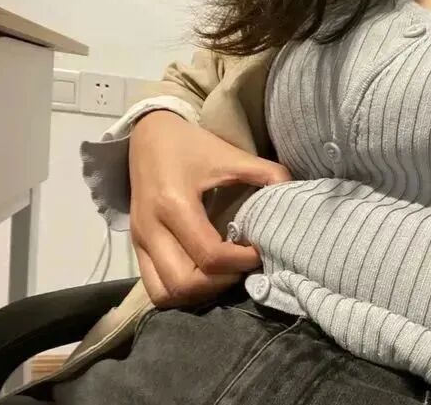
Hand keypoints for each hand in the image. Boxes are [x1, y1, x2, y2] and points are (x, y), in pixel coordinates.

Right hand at [129, 110, 290, 307]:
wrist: (148, 135)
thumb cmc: (192, 144)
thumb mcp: (231, 154)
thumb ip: (267, 173)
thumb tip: (295, 192)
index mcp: (174, 204)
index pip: (210, 255)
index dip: (241, 261)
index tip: (258, 250)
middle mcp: (151, 228)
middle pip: (184, 283)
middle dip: (220, 282)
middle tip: (241, 266)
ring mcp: (139, 241)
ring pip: (165, 294)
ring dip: (199, 292)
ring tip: (223, 273)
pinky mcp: (136, 247)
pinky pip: (155, 288)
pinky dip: (181, 291)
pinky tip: (204, 273)